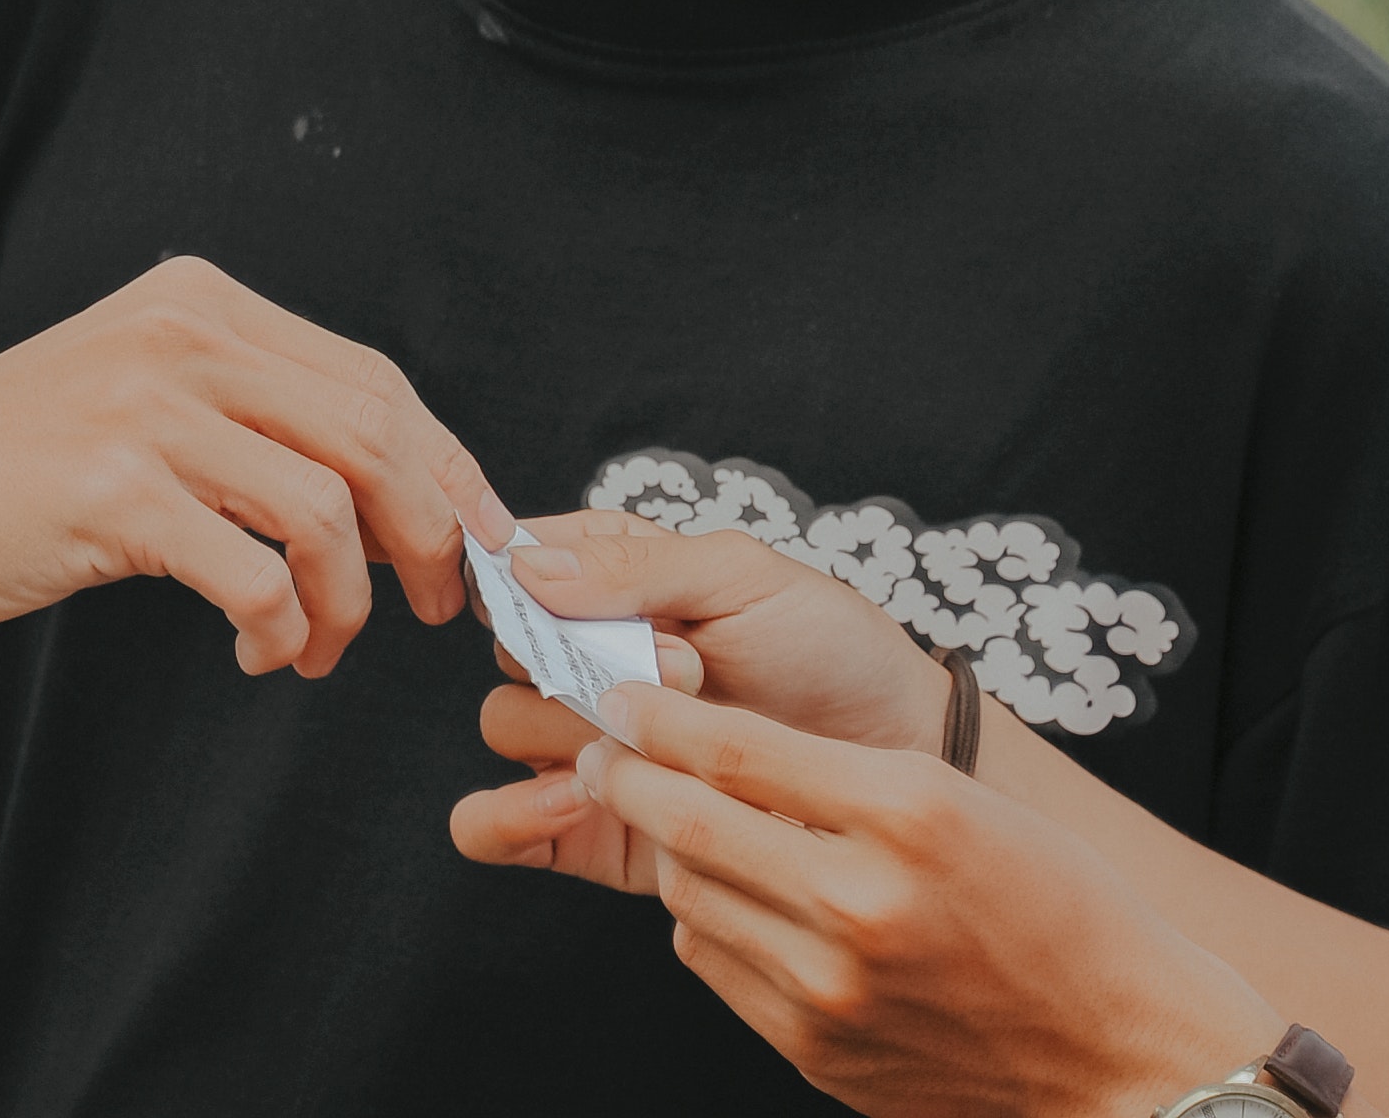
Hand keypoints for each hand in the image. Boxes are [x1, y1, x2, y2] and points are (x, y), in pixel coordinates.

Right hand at [0, 256, 507, 676]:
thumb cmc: (5, 468)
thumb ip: (247, 416)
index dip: (447, 468)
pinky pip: (255, 574)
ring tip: (316, 647)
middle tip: (432, 610)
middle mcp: (183, 336)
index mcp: (201, 303)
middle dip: (430, 538)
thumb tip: (387, 493)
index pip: (375, 380)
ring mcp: (147, 408)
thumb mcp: (137, 395)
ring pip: (326, 510)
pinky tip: (258, 651)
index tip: (480, 542)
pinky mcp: (112, 490)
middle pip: (375, 437)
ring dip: (347, 603)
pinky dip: (281, 628)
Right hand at [453, 511, 950, 882]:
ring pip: (502, 728)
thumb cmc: (830, 651)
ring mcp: (588, 742)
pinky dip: (508, 816)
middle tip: (679, 673)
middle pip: (509, 648)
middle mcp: (589, 658)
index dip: (533, 576)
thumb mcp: (744, 578)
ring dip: (557, 730)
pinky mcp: (590, 826)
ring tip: (642, 746)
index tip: (580, 594)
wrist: (894, 759)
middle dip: (577, 657)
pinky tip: (574, 802)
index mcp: (615, 580)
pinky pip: (494, 828)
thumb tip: (525, 564)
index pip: (520, 561)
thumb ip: (636, 568)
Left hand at [567, 679, 1286, 1117]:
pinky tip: (729, 894)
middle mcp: (860, 902)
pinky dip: (710, 920)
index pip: (737, 748)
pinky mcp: (817, 1048)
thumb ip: (840, 774)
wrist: (1120, 1050)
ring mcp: (832, 988)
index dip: (659, 712)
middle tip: (600, 746)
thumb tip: (714, 751)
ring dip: (668, 849)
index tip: (622, 690)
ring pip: (692, 897)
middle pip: (690, 823)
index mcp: (907, 814)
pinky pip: (719, 966)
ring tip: (667, 814)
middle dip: (628, 773)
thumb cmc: (1059, 907)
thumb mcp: (962, 800)